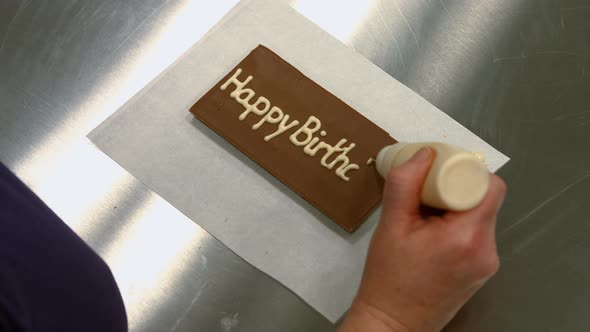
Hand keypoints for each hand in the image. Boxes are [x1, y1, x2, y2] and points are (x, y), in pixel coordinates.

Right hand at [339, 147, 506, 331]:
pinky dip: (458, 223)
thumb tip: (423, 154)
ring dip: (457, 205)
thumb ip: (404, 184)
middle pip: (486, 199)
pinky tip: (432, 232)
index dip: (465, 171)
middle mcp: (487, 250)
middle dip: (457, 187)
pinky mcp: (482, 270)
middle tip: (425, 191)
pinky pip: (477, 232)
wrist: (393, 323)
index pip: (489, 186)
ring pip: (481, 214)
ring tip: (425, 214)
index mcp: (467, 237)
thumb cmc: (388, 278)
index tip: (438, 172)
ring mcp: (488, 262)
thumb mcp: (390, 225)